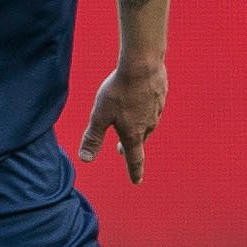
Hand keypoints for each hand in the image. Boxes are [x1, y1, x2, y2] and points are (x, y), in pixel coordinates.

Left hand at [79, 61, 167, 183]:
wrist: (142, 65)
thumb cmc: (119, 90)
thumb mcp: (100, 115)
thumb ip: (93, 137)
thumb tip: (85, 159)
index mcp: (133, 133)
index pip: (134, 158)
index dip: (134, 172)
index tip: (136, 181)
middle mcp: (148, 125)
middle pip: (140, 140)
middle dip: (131, 146)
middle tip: (120, 149)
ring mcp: (157, 110)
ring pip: (148, 123)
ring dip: (139, 127)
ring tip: (131, 123)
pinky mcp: (161, 96)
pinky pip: (154, 107)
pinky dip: (146, 108)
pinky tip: (141, 100)